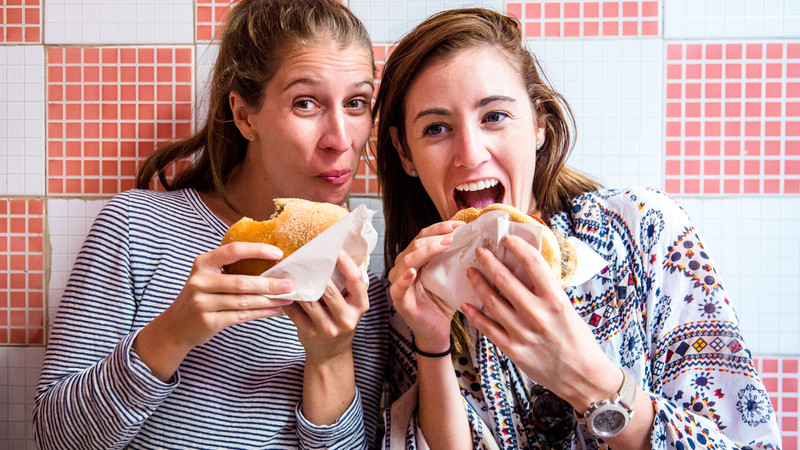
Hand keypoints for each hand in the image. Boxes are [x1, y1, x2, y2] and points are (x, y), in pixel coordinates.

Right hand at [134, 241, 294, 380]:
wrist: (176, 326)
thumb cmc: (201, 296)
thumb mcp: (207, 276)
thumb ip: (229, 268)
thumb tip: (270, 262)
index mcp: (203, 263)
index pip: (233, 251)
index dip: (257, 250)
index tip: (279, 253)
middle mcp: (200, 281)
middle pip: (242, 282)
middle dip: (270, 284)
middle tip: (290, 284)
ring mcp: (203, 303)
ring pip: (244, 301)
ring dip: (269, 300)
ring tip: (287, 298)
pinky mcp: (209, 321)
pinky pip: (241, 316)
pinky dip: (261, 313)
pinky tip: (274, 309)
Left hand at [282, 250, 368, 363]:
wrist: (331, 354)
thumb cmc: (341, 322)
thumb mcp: (353, 306)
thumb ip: (348, 286)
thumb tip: (338, 255)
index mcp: (360, 306)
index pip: (356, 281)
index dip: (347, 263)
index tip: (337, 249)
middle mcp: (345, 318)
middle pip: (329, 290)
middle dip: (317, 271)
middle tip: (308, 255)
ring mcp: (326, 327)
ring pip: (309, 300)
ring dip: (299, 284)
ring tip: (293, 269)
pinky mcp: (308, 332)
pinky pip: (294, 310)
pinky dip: (288, 297)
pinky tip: (284, 287)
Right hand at [388, 221, 461, 351]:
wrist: (437, 332)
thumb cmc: (443, 303)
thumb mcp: (452, 278)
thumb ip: (458, 261)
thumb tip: (481, 242)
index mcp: (417, 258)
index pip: (425, 236)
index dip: (441, 228)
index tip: (461, 225)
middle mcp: (405, 266)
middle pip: (416, 243)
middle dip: (436, 237)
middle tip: (455, 235)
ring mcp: (399, 282)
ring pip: (407, 259)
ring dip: (426, 251)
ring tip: (443, 246)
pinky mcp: (399, 300)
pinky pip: (398, 287)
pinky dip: (404, 278)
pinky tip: (412, 272)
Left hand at [460, 234, 618, 409]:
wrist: (582, 377)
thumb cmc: (578, 341)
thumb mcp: (567, 309)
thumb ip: (547, 291)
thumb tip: (527, 269)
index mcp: (556, 300)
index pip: (533, 264)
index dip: (517, 247)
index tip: (507, 239)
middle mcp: (538, 314)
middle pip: (505, 279)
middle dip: (488, 261)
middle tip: (480, 251)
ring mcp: (523, 332)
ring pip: (491, 301)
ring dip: (478, 283)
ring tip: (471, 272)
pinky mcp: (512, 349)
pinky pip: (487, 327)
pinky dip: (474, 314)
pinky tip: (465, 304)